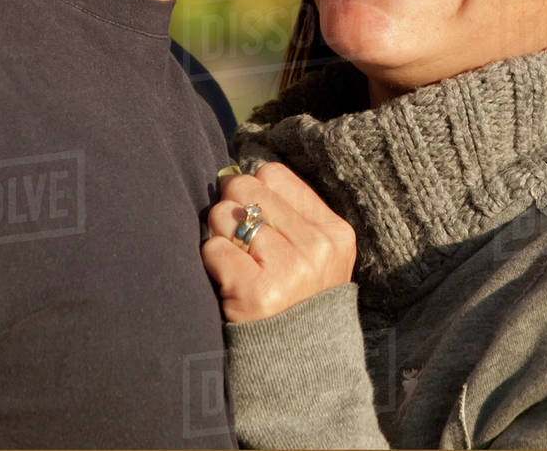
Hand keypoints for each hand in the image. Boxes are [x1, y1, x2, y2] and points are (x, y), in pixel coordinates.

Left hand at [202, 162, 355, 322]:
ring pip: (225, 216)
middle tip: (237, 240)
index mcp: (334, 232)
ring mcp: (289, 270)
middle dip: (230, 207)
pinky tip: (229, 284)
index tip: (253, 216)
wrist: (300, 374)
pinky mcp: (257, 293)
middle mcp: (316, 247)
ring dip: (219, 236)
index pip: (273, 174)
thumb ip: (286, 213)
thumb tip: (232, 173)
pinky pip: (214, 249)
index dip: (253, 190)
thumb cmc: (297, 304)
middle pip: (246, 188)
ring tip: (236, 263)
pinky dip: (212, 263)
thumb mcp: (314, 256)